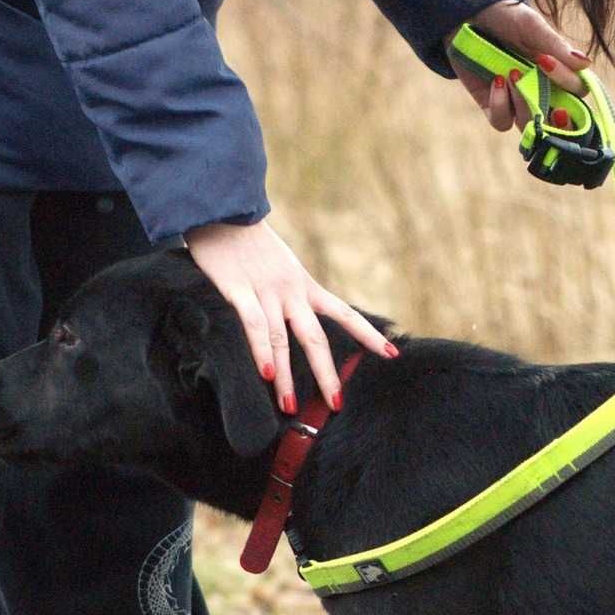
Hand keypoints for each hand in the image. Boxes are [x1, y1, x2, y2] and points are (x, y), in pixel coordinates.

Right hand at [184, 220, 394, 412]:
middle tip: (335, 404)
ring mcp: (266, 291)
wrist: (222, 207)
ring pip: (283, 339)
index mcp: (304, 285)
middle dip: (327, 373)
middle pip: (316, 338)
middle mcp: (291, 291)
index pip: (344, 313)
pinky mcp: (238, 289)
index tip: (392, 354)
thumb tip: (291, 319)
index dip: (368, 334)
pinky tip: (266, 374)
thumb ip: (287, 292)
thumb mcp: (278, 265)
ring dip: (286, 377)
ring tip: (290, 407)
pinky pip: (254, 324)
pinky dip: (261, 350)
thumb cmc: (245, 240)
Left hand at [450, 0, 589, 132]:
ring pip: (530, 124)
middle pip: (558, 121)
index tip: (547, 63)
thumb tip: (586, 64)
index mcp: (558, 71)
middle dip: (554, 117)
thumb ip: (556, 47)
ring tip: (512, 73)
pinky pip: (502, 121)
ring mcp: (517, 101)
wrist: (467, 14)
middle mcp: (541, 90)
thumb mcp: (532, 27)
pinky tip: (497, 81)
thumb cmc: (505, 16)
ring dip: (523, 103)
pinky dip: (500, 105)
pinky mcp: (493, 106)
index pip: (576, 92)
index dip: (569, 86)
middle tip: (546, 101)